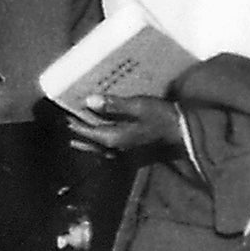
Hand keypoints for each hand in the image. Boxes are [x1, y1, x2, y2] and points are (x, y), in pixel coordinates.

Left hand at [66, 93, 181, 153]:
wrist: (185, 132)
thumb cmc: (163, 117)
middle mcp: (116, 147)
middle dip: (79, 132)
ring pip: (100, 147)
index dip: (75, 121)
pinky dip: (101, 142)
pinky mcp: (134, 149)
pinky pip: (110, 147)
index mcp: (114, 137)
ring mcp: (126, 150)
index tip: (64, 112)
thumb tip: (89, 100)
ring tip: (78, 135)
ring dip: (89, 140)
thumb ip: (114, 105)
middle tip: (68, 122)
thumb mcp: (138, 106)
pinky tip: (103, 138)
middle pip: (91, 141)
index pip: (88, 130)